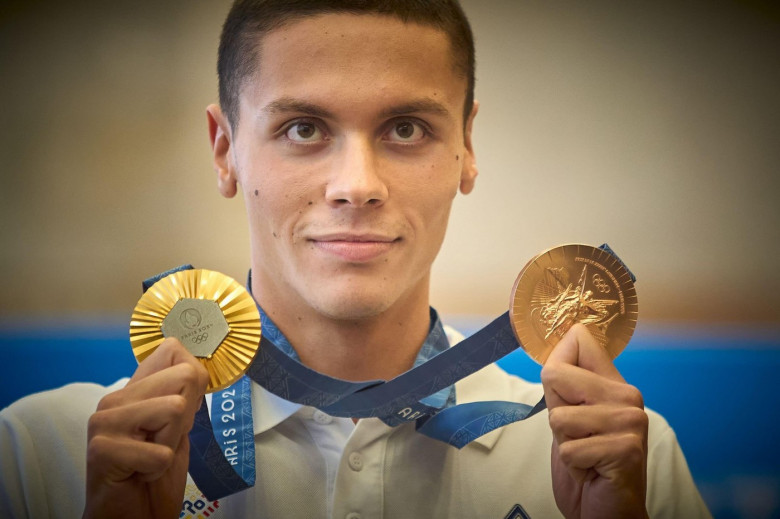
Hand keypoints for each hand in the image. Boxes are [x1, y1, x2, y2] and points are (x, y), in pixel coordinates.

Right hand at [83, 338, 208, 518]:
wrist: (133, 517)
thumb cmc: (153, 475)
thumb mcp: (178, 429)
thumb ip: (183, 396)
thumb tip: (197, 365)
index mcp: (133, 390)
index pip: (173, 350)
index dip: (194, 382)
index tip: (181, 415)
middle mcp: (114, 399)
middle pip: (184, 376)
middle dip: (187, 416)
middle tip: (163, 442)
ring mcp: (104, 422)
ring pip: (175, 409)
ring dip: (172, 443)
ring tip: (151, 458)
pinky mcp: (101, 450)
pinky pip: (160, 450)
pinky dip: (159, 468)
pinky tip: (140, 474)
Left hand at [541, 324, 648, 518]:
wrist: (606, 512)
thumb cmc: (586, 466)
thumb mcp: (569, 420)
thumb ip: (564, 388)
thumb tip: (553, 348)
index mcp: (613, 384)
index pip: (579, 340)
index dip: (555, 360)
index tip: (560, 388)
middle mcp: (627, 397)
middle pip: (555, 374)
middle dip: (554, 412)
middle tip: (577, 436)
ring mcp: (629, 422)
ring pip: (559, 416)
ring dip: (564, 443)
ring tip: (586, 455)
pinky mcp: (625, 448)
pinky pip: (569, 448)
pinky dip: (573, 464)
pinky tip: (593, 470)